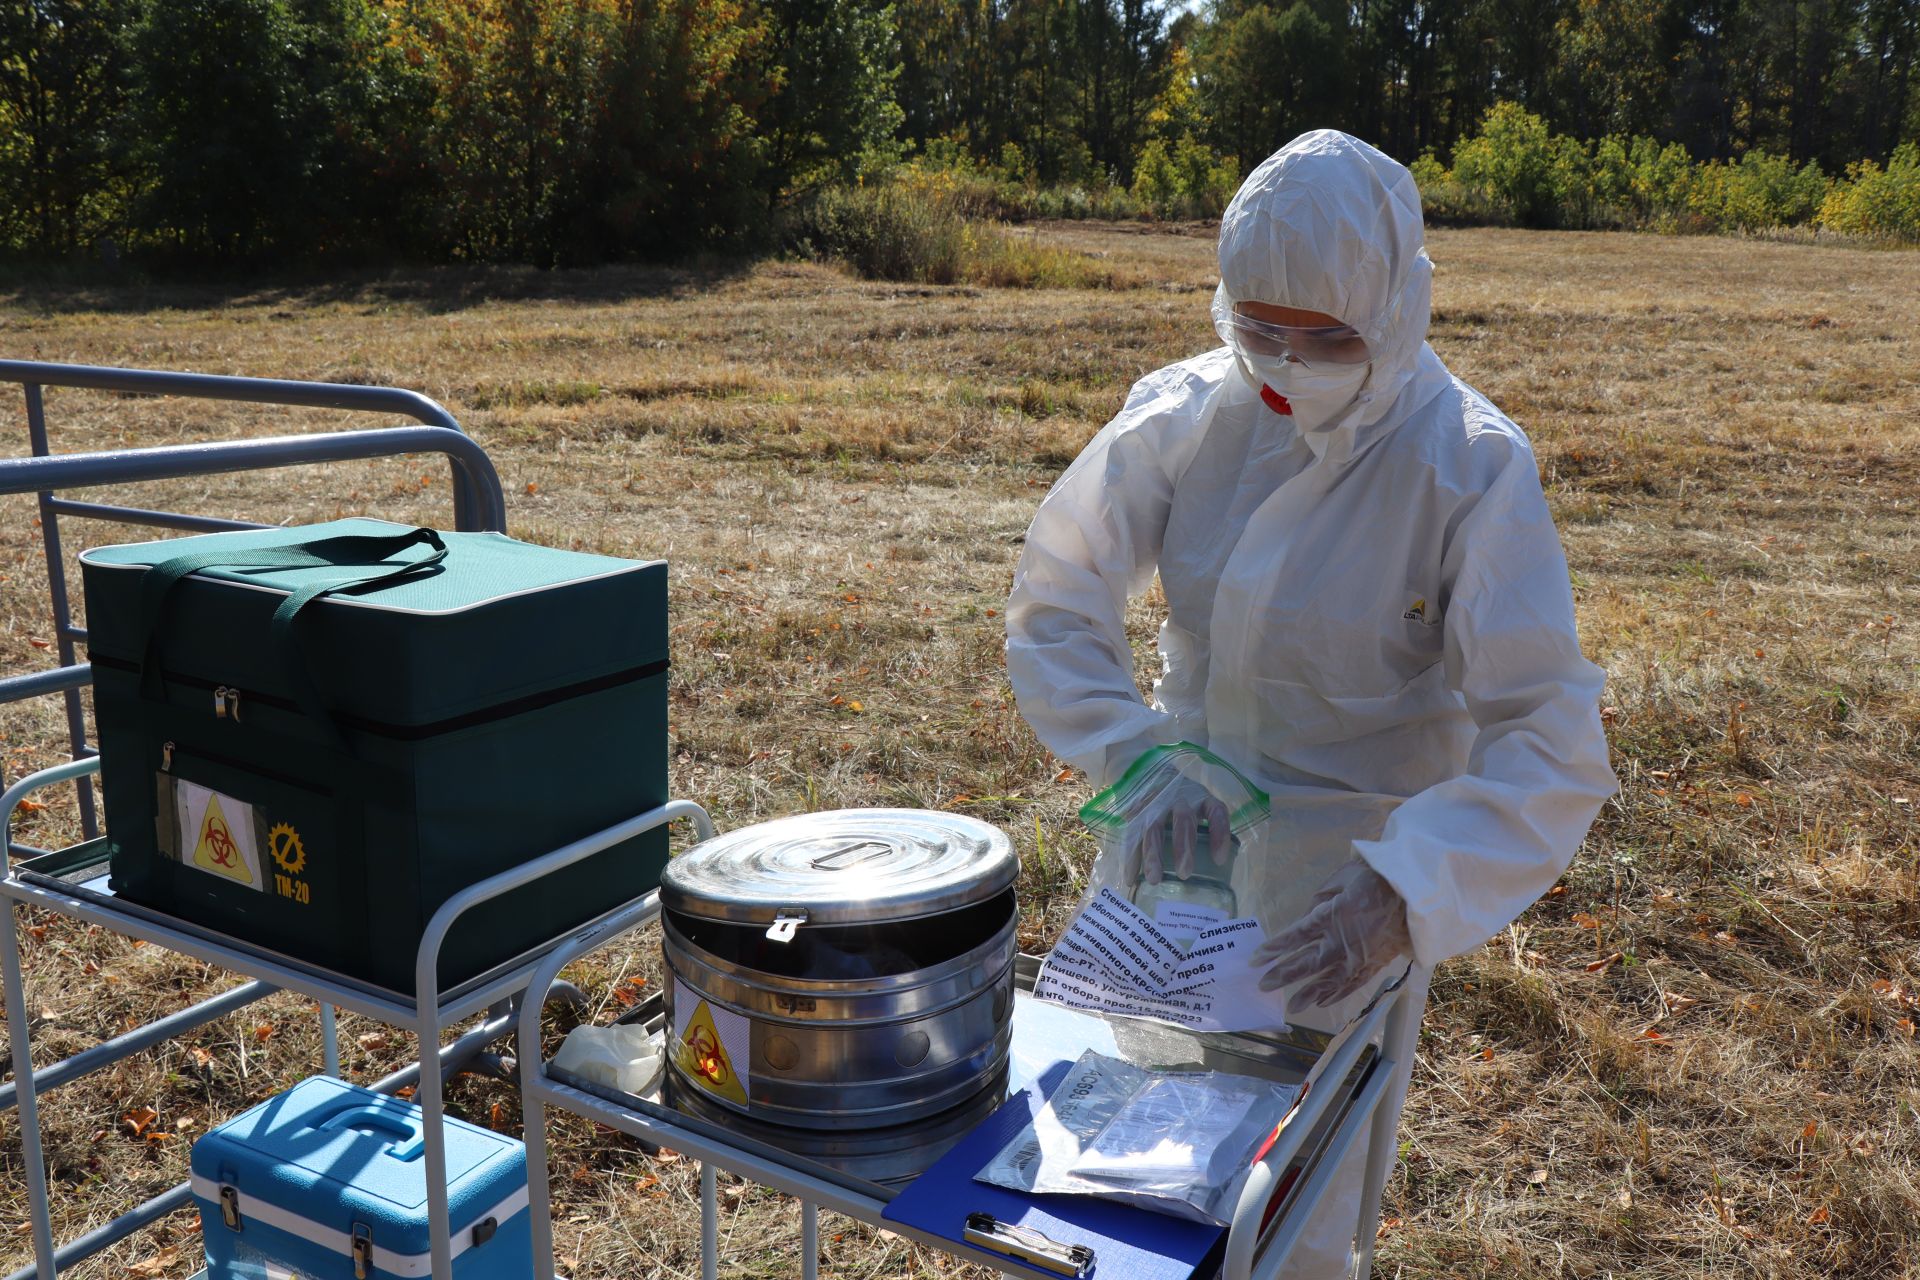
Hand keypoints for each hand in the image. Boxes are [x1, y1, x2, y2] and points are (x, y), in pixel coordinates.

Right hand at [1124, 779, 1231, 885]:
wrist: (1147, 773)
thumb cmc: (1181, 800)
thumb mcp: (1198, 805)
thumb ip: (1206, 830)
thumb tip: (1215, 871)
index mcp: (1201, 798)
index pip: (1216, 812)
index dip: (1220, 834)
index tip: (1219, 860)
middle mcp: (1179, 798)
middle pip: (1183, 820)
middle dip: (1183, 848)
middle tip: (1184, 874)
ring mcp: (1155, 804)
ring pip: (1153, 829)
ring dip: (1153, 855)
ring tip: (1155, 880)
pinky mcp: (1135, 812)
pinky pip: (1132, 836)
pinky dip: (1131, 858)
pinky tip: (1131, 878)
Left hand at [1252, 858, 1409, 1006]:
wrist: (1417, 895)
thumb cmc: (1377, 879)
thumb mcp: (1342, 879)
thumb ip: (1321, 898)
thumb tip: (1309, 914)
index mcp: (1329, 918)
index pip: (1294, 937)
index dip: (1274, 949)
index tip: (1256, 959)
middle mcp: (1340, 942)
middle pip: (1306, 963)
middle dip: (1283, 975)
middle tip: (1263, 986)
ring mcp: (1358, 957)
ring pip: (1328, 980)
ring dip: (1308, 993)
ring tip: (1292, 1006)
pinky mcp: (1374, 965)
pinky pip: (1351, 984)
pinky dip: (1337, 994)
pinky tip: (1324, 1002)